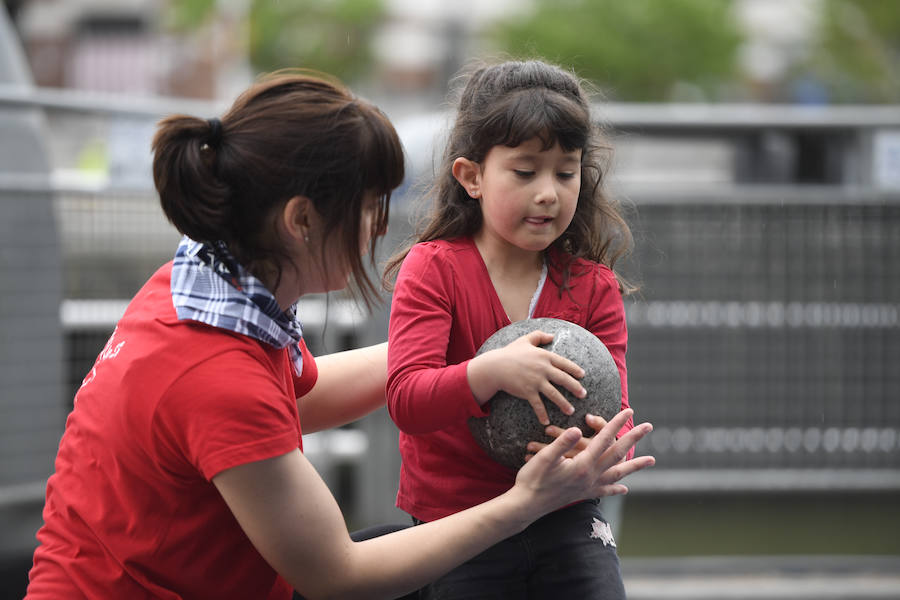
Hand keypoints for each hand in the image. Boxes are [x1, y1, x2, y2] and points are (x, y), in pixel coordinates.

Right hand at [468, 330, 585, 425]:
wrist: (494, 366)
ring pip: (554, 394)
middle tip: (583, 394)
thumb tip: (553, 335)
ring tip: (571, 411)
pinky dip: (542, 414)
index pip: (564, 363)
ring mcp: (536, 381)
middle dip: (575, 388)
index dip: (574, 369)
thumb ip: (539, 336)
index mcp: (544, 356)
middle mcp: (543, 369)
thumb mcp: (525, 340)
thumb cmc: (509, 353)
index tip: (582, 375)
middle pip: (564, 379)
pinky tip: (546, 422)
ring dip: (564, 404)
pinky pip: (538, 405)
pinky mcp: (527, 392)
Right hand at [512, 409, 653, 514]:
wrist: (526, 506)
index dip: (615, 423)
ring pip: (617, 473)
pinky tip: (624, 488)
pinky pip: (606, 491)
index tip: (627, 411)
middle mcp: (590, 476)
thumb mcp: (544, 458)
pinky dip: (617, 488)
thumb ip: (562, 442)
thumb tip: (576, 429)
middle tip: (648, 426)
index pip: (603, 439)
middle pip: (617, 454)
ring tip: (650, 460)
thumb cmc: (532, 479)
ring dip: (634, 466)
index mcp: (582, 464)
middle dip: (633, 439)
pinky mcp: (583, 494)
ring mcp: (588, 487)